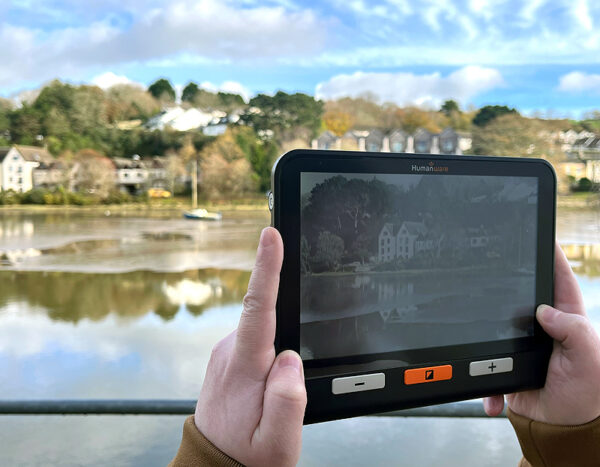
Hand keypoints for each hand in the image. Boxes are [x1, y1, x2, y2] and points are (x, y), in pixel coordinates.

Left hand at [195, 227, 306, 465]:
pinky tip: (266, 389)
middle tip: (287, 387)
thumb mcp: (279, 440)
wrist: (214, 466)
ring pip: (263, 334)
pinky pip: (255, 342)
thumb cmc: (246, 454)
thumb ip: (289, 398)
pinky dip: (268, 354)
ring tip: (272, 401)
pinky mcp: (226, 357)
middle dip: (289, 331)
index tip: (271, 236)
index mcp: (244, 366)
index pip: (257, 307)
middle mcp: (229, 352)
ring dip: (278, 351)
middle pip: (266, 318)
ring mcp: (225, 353)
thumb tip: (289, 358)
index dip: (266, 267)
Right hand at [484, 242, 599, 424]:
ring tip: (487, 346)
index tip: (539, 236)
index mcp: (568, 319)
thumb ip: (574, 331)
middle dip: (507, 289)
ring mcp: (521, 344)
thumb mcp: (588, 360)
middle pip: (521, 296)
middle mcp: (543, 327)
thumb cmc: (585, 397)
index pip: (560, 279)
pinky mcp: (505, 363)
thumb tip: (546, 311)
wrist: (561, 430)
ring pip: (497, 325)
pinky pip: (485, 361)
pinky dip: (483, 376)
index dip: (551, 256)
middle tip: (493, 278)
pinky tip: (493, 389)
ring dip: (487, 336)